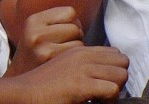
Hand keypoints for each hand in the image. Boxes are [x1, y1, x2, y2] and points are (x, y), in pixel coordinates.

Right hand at [5, 6, 83, 75]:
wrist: (21, 85)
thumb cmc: (36, 55)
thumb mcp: (38, 32)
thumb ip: (56, 22)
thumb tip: (80, 19)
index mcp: (33, 21)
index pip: (70, 12)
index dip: (72, 23)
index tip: (66, 34)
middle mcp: (36, 32)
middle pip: (75, 26)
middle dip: (76, 36)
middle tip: (66, 46)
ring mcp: (42, 48)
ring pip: (79, 40)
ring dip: (77, 48)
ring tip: (65, 56)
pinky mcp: (50, 62)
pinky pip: (77, 54)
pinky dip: (76, 59)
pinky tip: (66, 65)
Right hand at [13, 45, 127, 102]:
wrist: (25, 93)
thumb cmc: (45, 85)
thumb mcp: (65, 65)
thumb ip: (83, 64)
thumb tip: (105, 71)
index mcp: (80, 50)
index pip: (115, 52)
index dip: (114, 68)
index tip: (105, 82)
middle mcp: (83, 55)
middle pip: (122, 61)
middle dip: (119, 77)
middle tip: (107, 90)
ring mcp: (82, 68)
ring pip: (121, 74)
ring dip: (116, 89)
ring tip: (103, 98)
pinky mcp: (81, 84)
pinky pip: (112, 89)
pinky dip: (110, 99)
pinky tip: (97, 103)